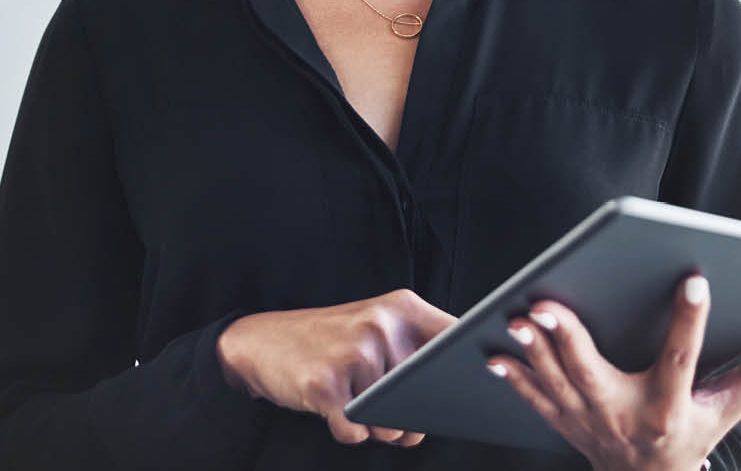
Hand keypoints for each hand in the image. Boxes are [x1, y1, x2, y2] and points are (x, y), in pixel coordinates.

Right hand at [217, 288, 456, 445]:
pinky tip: (331, 405)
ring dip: (377, 426)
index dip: (472, 368)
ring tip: (352, 397)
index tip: (479, 387)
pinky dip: (347, 431)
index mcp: (402, 308)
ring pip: (393, 421)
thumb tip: (430, 423)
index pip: (457, 339)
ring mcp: (354, 352)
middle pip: (426, 395)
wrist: (261, 341)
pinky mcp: (326, 383)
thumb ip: (414, 368)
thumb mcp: (374, 334)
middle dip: (411, 413)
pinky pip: (356, 431)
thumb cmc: (329, 343)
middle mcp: (381, 325)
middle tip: (383, 400)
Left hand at [485, 274, 740, 470]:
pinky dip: (513, 377)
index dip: (691, 319)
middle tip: (548, 303)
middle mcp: (626, 417)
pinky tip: (495, 352)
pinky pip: (533, 399)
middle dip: (569, 339)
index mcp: (672, 409)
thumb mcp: (734, 407)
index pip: (683, 357)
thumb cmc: (694, 434)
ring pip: (556, 383)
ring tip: (519, 316)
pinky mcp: (564, 422)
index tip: (694, 280)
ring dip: (534, 352)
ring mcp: (589, 422)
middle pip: (593, 374)